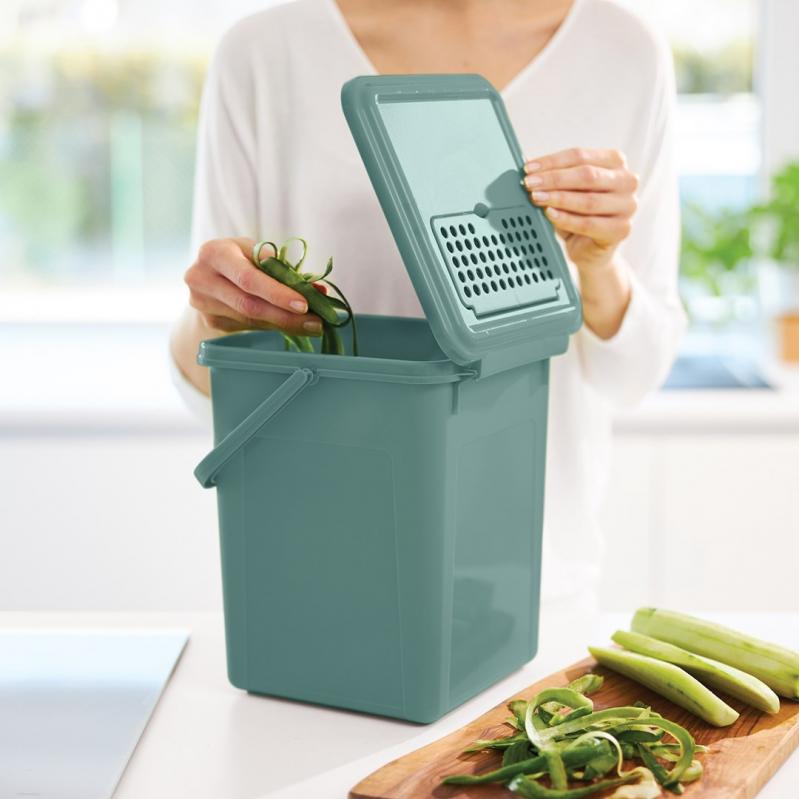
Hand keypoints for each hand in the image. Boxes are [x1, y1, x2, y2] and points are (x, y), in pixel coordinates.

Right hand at [184, 237, 322, 335]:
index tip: (305, 305)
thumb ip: (283, 269)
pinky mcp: (208, 321)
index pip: (248, 278)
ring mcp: (202, 303)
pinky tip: (288, 324)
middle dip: (285, 316)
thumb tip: (318, 291)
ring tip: (310, 325)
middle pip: (249, 305)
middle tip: (315, 323)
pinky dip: (271, 326)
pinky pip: (247, 327)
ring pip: (249, 320)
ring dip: (283, 324)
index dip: (277, 294)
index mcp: (215, 253)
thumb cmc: (239, 258)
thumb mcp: (256, 252)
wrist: (207, 273)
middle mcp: (201, 278)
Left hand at [522, 148, 637, 273]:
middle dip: (554, 179)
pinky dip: (566, 218)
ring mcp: (627, 206)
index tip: (529, 168)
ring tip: (536, 198)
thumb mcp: (568, 190)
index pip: (581, 156)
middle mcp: (626, 181)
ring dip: (558, 198)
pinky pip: (588, 224)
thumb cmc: (579, 214)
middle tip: (530, 183)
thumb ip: (555, 177)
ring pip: (588, 200)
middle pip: (586, 175)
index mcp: (616, 162)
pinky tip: (550, 213)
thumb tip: (529, 165)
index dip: (552, 161)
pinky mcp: (621, 229)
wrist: (590, 248)